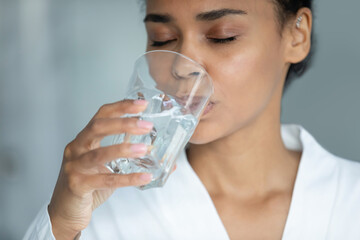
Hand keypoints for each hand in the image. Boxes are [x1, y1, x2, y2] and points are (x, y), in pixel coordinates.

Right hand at [48, 99, 159, 238]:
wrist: (65, 212)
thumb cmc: (88, 185)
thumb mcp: (106, 165)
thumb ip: (127, 155)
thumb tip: (159, 153)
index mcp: (84, 140)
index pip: (101, 115)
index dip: (121, 107)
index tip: (141, 104)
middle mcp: (76, 149)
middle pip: (97, 128)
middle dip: (123, 123)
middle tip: (146, 125)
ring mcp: (74, 167)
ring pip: (98, 154)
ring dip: (124, 149)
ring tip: (145, 149)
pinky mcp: (77, 185)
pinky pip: (105, 180)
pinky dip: (127, 179)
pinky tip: (144, 177)